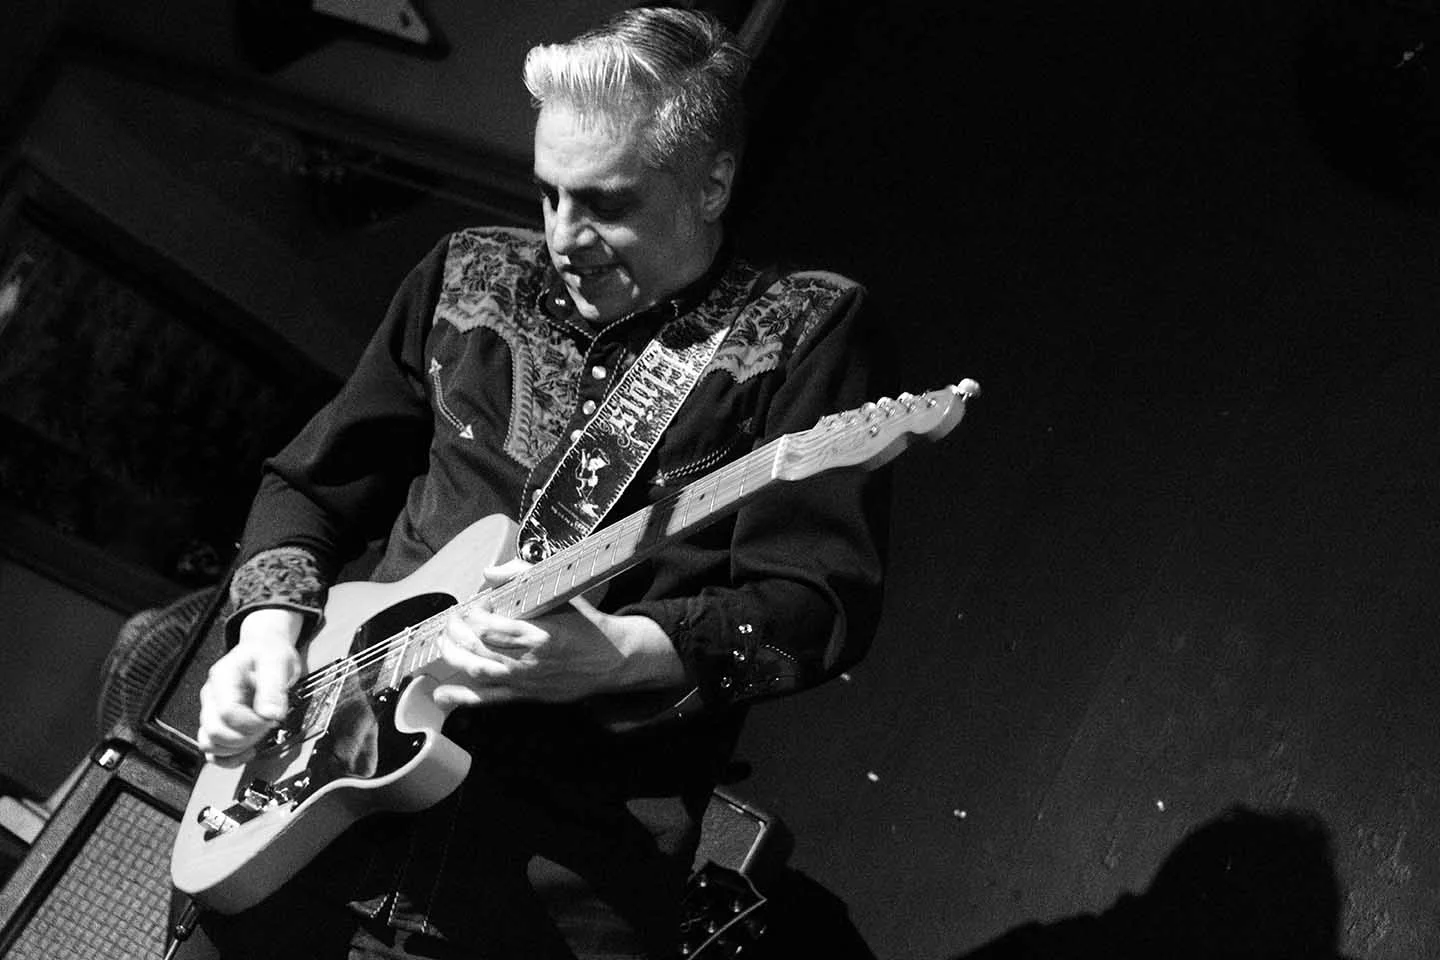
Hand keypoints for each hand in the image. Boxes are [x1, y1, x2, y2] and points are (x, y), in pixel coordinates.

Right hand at [196, 608, 302, 759]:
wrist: (265, 649)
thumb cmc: (268, 653)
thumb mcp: (276, 662)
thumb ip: (273, 688)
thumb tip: (270, 714)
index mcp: (223, 678)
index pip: (228, 712)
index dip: (251, 722)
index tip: (270, 717)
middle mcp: (212, 696)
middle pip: (215, 732)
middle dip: (246, 736)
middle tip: (267, 725)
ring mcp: (212, 711)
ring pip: (209, 744)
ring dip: (237, 748)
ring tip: (258, 735)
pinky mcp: (218, 723)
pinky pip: (212, 752)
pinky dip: (228, 758)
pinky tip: (248, 751)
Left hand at [432, 561, 684, 709]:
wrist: (612, 658)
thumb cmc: (585, 623)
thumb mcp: (560, 592)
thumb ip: (523, 576)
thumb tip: (489, 573)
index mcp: (539, 633)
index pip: (489, 626)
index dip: (474, 613)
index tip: (477, 603)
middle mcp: (529, 660)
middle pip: (478, 648)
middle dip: (456, 632)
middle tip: (452, 620)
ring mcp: (526, 680)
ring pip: (478, 672)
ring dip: (454, 657)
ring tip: (444, 643)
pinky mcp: (526, 695)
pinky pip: (489, 699)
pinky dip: (462, 698)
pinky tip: (442, 694)